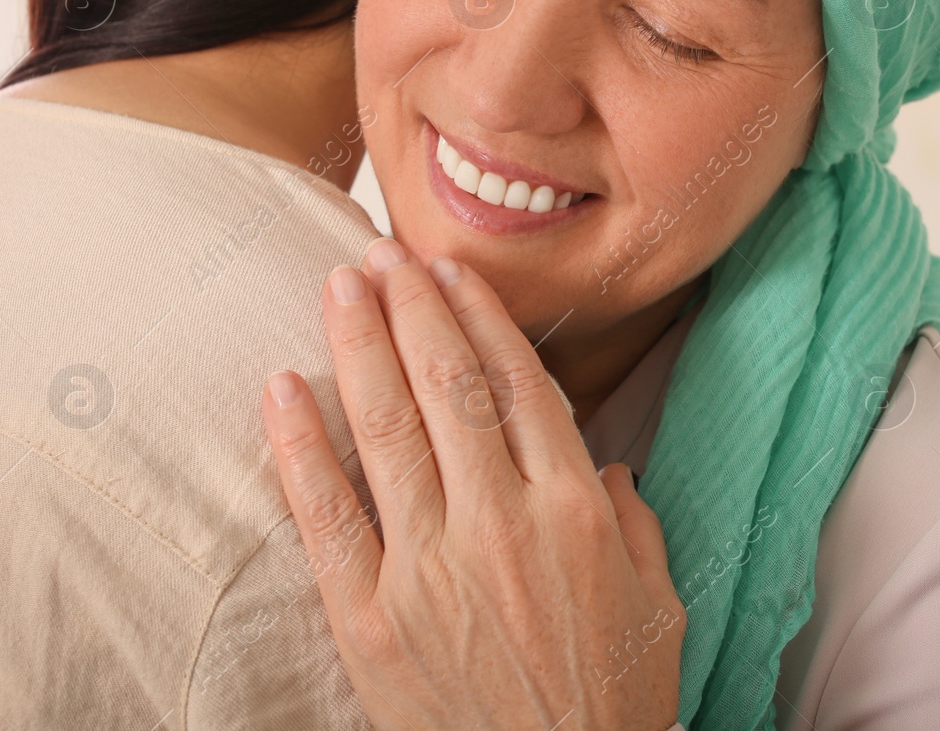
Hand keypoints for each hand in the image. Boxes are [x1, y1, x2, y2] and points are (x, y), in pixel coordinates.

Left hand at [261, 237, 683, 730]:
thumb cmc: (615, 701)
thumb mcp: (658, 601)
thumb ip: (633, 521)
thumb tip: (607, 467)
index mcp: (575, 512)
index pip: (520, 385)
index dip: (480, 319)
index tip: (453, 273)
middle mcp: (500, 524)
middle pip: (448, 388)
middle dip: (411, 308)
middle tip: (380, 252)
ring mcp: (429, 570)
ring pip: (386, 430)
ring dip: (359, 346)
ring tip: (338, 285)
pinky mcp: (370, 621)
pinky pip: (326, 517)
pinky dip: (299, 447)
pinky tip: (281, 387)